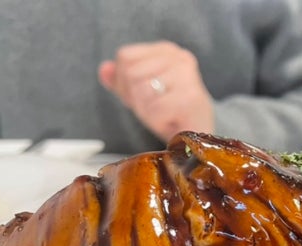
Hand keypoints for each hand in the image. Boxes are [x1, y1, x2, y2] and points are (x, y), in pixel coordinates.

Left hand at [98, 41, 214, 140]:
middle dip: (137, 99)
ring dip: (147, 111)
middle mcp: (179, 57)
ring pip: (141, 90)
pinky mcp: (190, 97)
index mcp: (166, 50)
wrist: (198, 139)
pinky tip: (172, 122)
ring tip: (165, 115)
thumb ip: (121, 81)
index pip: (125, 57)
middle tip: (157, 109)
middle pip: (131, 73)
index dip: (125, 83)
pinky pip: (155, 109)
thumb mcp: (141, 94)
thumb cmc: (171, 115)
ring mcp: (187, 75)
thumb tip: (104, 70)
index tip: (147, 97)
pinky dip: (158, 121)